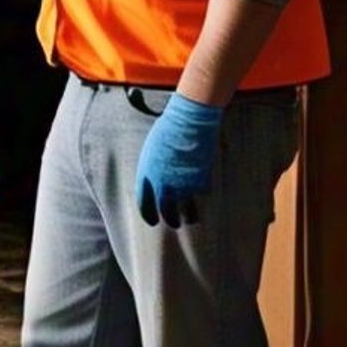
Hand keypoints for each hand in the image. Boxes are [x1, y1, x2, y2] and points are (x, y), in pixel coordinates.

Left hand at [137, 93, 223, 229]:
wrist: (189, 123)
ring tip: (190, 219)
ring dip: (188, 217)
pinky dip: (202, 190)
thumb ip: (153, 171)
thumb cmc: (168, 131)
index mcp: (146, 176)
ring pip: (186, 212)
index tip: (153, 221)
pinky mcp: (200, 184)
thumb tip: (159, 185)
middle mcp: (162, 185)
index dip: (148, 215)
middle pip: (166, 213)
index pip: (144, 204)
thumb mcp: (152, 152)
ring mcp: (182, 187)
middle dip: (171, 220)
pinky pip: (201, 192)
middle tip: (174, 223)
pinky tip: (202, 183)